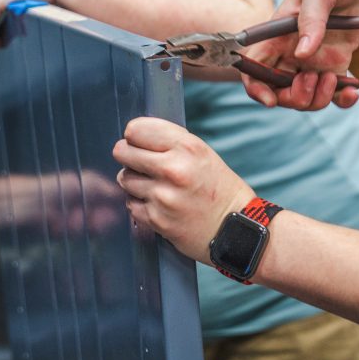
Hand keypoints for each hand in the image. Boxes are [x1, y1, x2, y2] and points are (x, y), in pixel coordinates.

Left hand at [112, 117, 253, 264]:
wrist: (236, 229)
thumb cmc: (218, 188)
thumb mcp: (201, 152)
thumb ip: (169, 141)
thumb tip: (134, 135)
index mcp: (187, 147)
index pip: (136, 130)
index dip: (135, 136)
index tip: (140, 142)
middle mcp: (173, 169)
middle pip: (122, 152)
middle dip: (129, 156)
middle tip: (142, 163)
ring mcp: (163, 196)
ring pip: (124, 178)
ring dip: (134, 181)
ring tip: (155, 185)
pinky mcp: (156, 220)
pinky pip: (130, 203)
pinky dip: (140, 203)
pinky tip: (158, 204)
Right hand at [242, 0, 358, 109]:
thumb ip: (310, 20)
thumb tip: (301, 54)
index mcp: (276, 34)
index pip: (254, 67)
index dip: (256, 87)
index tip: (271, 100)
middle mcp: (290, 50)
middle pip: (279, 89)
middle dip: (293, 96)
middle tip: (314, 79)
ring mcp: (313, 59)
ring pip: (305, 96)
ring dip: (317, 99)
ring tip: (335, 79)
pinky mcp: (336, 63)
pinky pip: (333, 92)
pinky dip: (341, 99)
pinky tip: (352, 92)